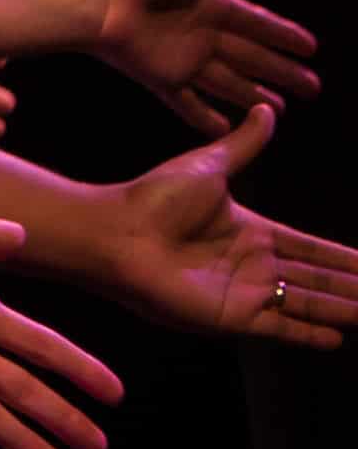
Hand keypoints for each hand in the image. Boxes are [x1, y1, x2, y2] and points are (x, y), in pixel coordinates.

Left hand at [56, 104, 357, 349]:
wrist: (115, 232)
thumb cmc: (153, 199)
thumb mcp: (209, 166)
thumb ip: (244, 144)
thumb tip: (266, 110)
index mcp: (251, 232)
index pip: (311, 248)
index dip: (344, 257)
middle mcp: (253, 265)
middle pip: (316, 278)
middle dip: (352, 286)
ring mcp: (242, 292)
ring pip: (306, 302)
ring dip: (342, 308)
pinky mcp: (228, 316)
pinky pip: (277, 327)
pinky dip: (307, 333)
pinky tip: (337, 337)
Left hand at [87, 0, 317, 125]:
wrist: (95, 1)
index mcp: (211, 4)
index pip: (259, 23)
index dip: (284, 36)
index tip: (312, 47)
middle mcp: (202, 35)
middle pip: (252, 58)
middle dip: (282, 73)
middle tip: (313, 88)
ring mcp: (182, 59)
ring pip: (228, 83)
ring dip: (254, 96)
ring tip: (282, 110)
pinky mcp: (161, 78)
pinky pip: (187, 103)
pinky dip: (204, 117)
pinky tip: (226, 129)